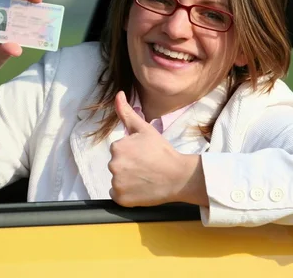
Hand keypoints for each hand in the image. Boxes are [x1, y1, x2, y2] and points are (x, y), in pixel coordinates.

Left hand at [108, 91, 207, 206]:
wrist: (179, 176)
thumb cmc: (163, 151)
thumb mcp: (145, 129)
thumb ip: (127, 112)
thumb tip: (118, 94)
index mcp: (117, 147)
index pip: (119, 151)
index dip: (132, 153)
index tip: (145, 156)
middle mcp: (113, 165)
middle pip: (117, 165)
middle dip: (129, 166)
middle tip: (147, 167)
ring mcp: (117, 183)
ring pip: (117, 180)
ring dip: (128, 179)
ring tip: (146, 178)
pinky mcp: (121, 199)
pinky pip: (118, 195)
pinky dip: (127, 193)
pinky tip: (141, 188)